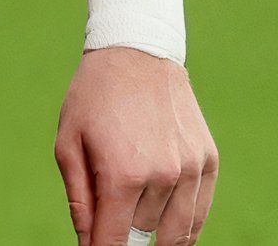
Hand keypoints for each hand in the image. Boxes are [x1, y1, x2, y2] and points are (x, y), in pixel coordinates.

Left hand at [55, 46, 217, 245]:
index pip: (113, 241)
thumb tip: (88, 244)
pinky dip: (185, 229)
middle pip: (144, 237)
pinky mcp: (208, 160)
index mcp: (122, 174)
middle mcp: (163, 175)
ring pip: (176, 233)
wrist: (137, 52)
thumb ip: (79, 201)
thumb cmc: (94, 98)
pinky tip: (168, 233)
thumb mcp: (68, 145)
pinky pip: (199, 214)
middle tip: (112, 228)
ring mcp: (191, 168)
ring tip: (140, 235)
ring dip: (156, 239)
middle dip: (126, 239)